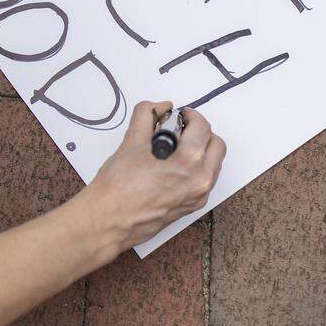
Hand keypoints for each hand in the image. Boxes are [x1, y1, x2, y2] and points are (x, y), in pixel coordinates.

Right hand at [79, 100, 225, 254]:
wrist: (109, 219)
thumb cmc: (118, 186)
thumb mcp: (131, 141)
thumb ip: (148, 116)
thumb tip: (160, 107)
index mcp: (189, 161)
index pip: (202, 127)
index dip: (191, 115)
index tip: (180, 115)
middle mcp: (199, 180)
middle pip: (216, 145)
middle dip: (201, 132)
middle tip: (181, 129)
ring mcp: (198, 196)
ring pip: (214, 164)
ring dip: (202, 150)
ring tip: (176, 148)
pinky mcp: (192, 207)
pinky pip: (205, 180)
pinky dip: (196, 168)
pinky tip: (173, 167)